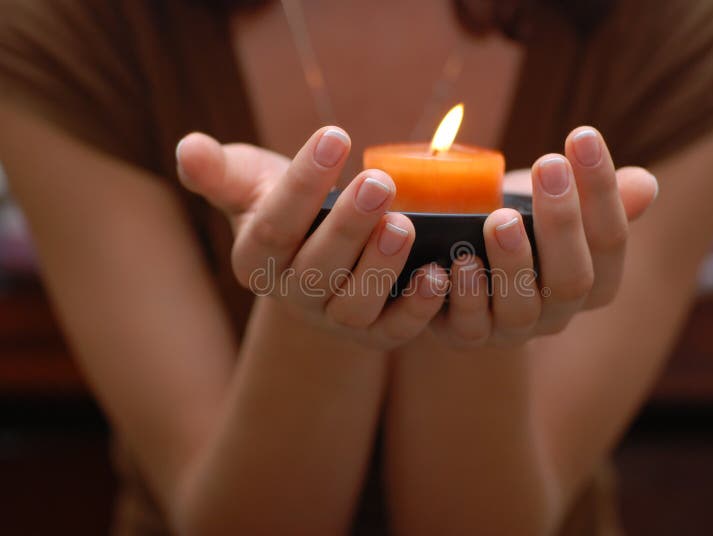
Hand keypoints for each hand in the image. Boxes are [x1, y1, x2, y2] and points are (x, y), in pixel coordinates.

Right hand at [175, 127, 447, 349]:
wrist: (318, 246)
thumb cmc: (282, 204)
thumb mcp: (250, 183)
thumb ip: (219, 171)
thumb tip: (188, 148)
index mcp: (256, 258)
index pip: (274, 224)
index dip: (303, 182)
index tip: (335, 135)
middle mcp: (292, 296)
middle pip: (316, 268)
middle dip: (349, 225)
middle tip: (379, 182)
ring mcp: (334, 318)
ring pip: (353, 305)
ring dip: (380, 268)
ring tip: (404, 225)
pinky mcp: (376, 333)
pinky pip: (394, 330)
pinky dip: (417, 308)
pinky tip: (439, 274)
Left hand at [432, 127, 657, 346]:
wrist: (458, 260)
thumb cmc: (517, 225)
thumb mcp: (552, 205)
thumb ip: (596, 199)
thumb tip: (645, 185)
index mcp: (595, 281)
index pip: (610, 240)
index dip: (601, 191)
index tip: (583, 136)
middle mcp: (559, 312)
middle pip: (572, 279)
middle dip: (562, 221)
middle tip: (548, 165)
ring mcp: (512, 329)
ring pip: (521, 308)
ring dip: (512, 262)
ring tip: (498, 220)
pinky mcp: (467, 336)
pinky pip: (469, 326)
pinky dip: (463, 293)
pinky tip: (456, 261)